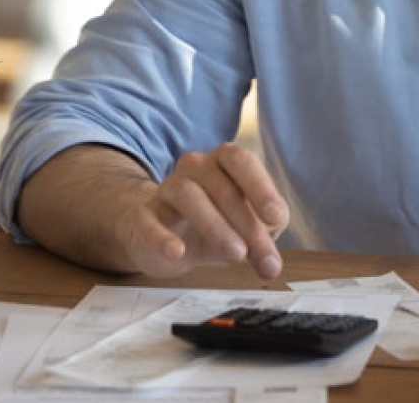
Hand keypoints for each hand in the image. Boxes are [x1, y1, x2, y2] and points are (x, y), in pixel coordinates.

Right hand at [120, 142, 289, 278]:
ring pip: (188, 196)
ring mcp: (166, 189)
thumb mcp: (245, 226)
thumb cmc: (214, 223)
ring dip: (216, 226)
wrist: (163, 237)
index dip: (261, 187)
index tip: (275, 217)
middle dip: (248, 224)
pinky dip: (163, 237)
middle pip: (223, 187)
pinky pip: (149, 221)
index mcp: (224, 162)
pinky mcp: (143, 217)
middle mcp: (195, 167)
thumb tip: (270, 257)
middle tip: (264, 257)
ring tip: (236, 254)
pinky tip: (178, 251)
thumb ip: (262, 234)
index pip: (242, 161)